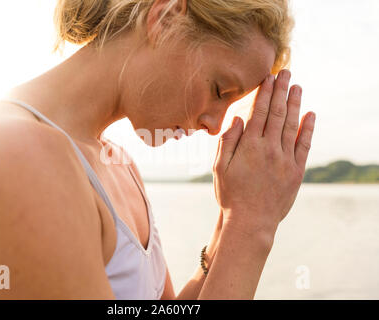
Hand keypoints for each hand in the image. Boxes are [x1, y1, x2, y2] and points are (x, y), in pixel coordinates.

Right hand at [213, 69, 315, 231]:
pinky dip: (308, 128)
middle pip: (277, 113)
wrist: (250, 221)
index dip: (264, 93)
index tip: (268, 78)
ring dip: (295, 104)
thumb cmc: (230, 195)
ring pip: (292, 125)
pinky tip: (310, 114)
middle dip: (281, 91)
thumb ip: (227, 142)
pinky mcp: (296, 171)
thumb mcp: (219, 168)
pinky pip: (304, 145)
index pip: (259, 113)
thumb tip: (237, 119)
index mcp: (249, 147)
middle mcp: (269, 149)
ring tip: (297, 86)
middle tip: (286, 73)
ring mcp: (285, 160)